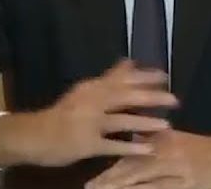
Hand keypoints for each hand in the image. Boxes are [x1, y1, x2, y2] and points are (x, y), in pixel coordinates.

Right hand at [0, 59, 177, 167]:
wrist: (36, 135)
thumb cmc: (64, 114)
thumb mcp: (85, 92)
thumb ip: (109, 79)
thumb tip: (129, 61)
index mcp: (91, 88)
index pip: (120, 78)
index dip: (143, 77)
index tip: (164, 76)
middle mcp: (90, 102)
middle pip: (123, 97)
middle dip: (150, 97)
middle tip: (173, 99)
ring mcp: (88, 123)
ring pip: (120, 121)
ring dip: (144, 123)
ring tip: (166, 124)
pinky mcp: (86, 144)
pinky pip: (112, 146)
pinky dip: (130, 147)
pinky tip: (148, 149)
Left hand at [85, 130, 210, 188]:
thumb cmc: (204, 147)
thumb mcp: (176, 138)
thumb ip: (153, 138)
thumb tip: (132, 133)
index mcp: (161, 141)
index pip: (130, 154)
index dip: (110, 167)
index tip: (90, 177)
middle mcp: (165, 155)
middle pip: (132, 169)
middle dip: (110, 180)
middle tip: (90, 188)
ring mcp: (177, 171)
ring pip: (145, 182)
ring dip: (124, 188)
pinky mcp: (190, 185)